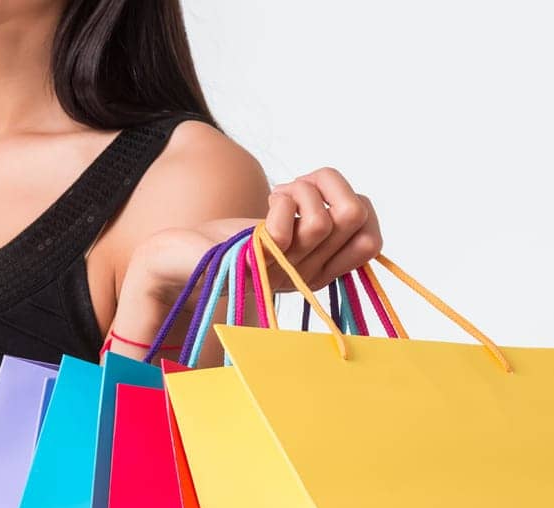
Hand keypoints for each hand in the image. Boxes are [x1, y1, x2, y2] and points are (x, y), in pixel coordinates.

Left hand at [125, 167, 382, 307]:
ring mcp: (286, 273)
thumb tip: (358, 203)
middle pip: (355, 218)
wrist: (181, 258)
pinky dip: (279, 203)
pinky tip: (266, 207)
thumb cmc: (233, 239)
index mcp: (321, 268)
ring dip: (300, 192)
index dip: (358, 204)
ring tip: (277, 198)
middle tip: (298, 188)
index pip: (372, 239)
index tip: (322, 195)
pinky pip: (286, 230)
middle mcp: (308, 274)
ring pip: (324, 220)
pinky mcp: (260, 265)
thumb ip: (324, 215)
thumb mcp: (290, 224)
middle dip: (329, 186)